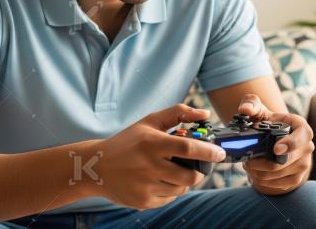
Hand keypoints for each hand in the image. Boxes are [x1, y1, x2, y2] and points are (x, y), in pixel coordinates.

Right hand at [91, 104, 225, 209]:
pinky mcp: (143, 201)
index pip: (188, 149)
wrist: (96, 167)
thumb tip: (205, 114)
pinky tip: (158, 180)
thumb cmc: (128, 142)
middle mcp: (148, 166)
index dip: (208, 152)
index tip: (220, 153)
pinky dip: (171, 190)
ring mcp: (145, 186)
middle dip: (199, 171)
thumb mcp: (149, 122)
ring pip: (181, 189)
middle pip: (189, 175)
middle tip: (196, 166)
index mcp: (152, 143)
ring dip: (184, 181)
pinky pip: (169, 198)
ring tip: (172, 171)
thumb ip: (178, 114)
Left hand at [237, 94, 314, 194]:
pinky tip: (255, 173)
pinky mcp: (297, 179)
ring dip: (258, 172)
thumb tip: (245, 109)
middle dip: (261, 162)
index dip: (291, 143)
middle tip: (247, 159)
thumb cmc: (267, 125)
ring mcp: (304, 164)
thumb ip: (251, 104)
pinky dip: (263, 181)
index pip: (302, 136)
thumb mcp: (260, 111)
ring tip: (249, 164)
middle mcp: (307, 146)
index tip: (275, 149)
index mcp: (301, 127)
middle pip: (284, 160)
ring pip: (277, 174)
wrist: (274, 142)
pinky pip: (278, 185)